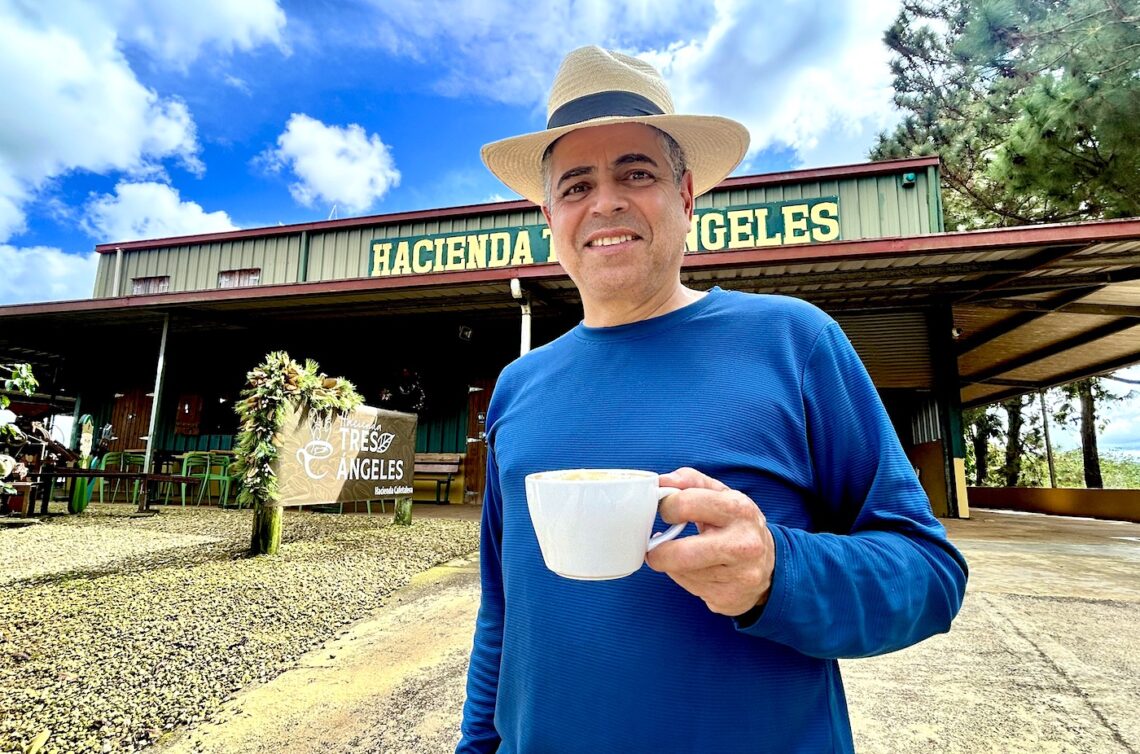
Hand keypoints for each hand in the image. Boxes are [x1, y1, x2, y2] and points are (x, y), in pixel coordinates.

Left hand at [645, 467, 774, 616]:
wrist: (771, 567)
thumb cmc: (737, 525)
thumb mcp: (722, 495)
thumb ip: (691, 481)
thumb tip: (661, 481)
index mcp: (738, 509)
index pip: (685, 504)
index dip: (665, 507)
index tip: (664, 511)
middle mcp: (743, 544)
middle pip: (681, 553)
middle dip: (657, 551)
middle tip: (654, 546)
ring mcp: (738, 574)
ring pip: (681, 572)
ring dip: (671, 564)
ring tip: (682, 554)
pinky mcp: (729, 597)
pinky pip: (689, 587)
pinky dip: (683, 577)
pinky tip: (695, 569)